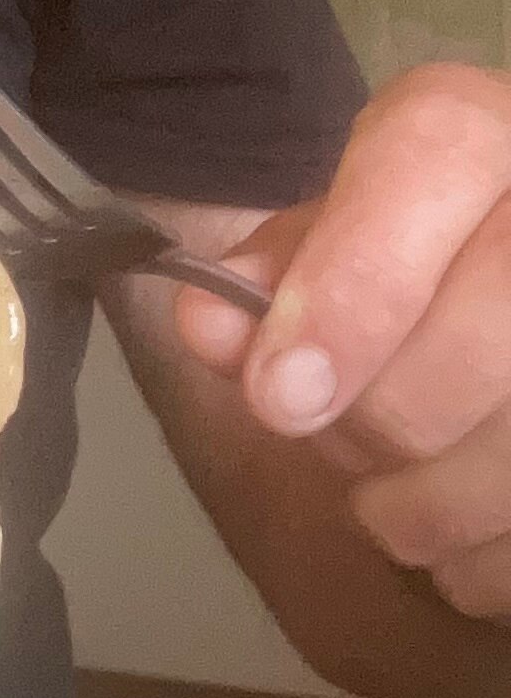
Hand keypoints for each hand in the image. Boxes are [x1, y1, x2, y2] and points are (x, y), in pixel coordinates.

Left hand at [173, 65, 510, 622]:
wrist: (492, 282)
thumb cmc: (418, 268)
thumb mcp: (344, 243)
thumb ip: (277, 275)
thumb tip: (213, 325)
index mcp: (485, 134)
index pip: (436, 157)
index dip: (354, 287)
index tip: (277, 397)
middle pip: (485, 334)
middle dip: (380, 421)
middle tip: (323, 441)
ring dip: (427, 510)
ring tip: (388, 503)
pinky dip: (484, 563)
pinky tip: (468, 535)